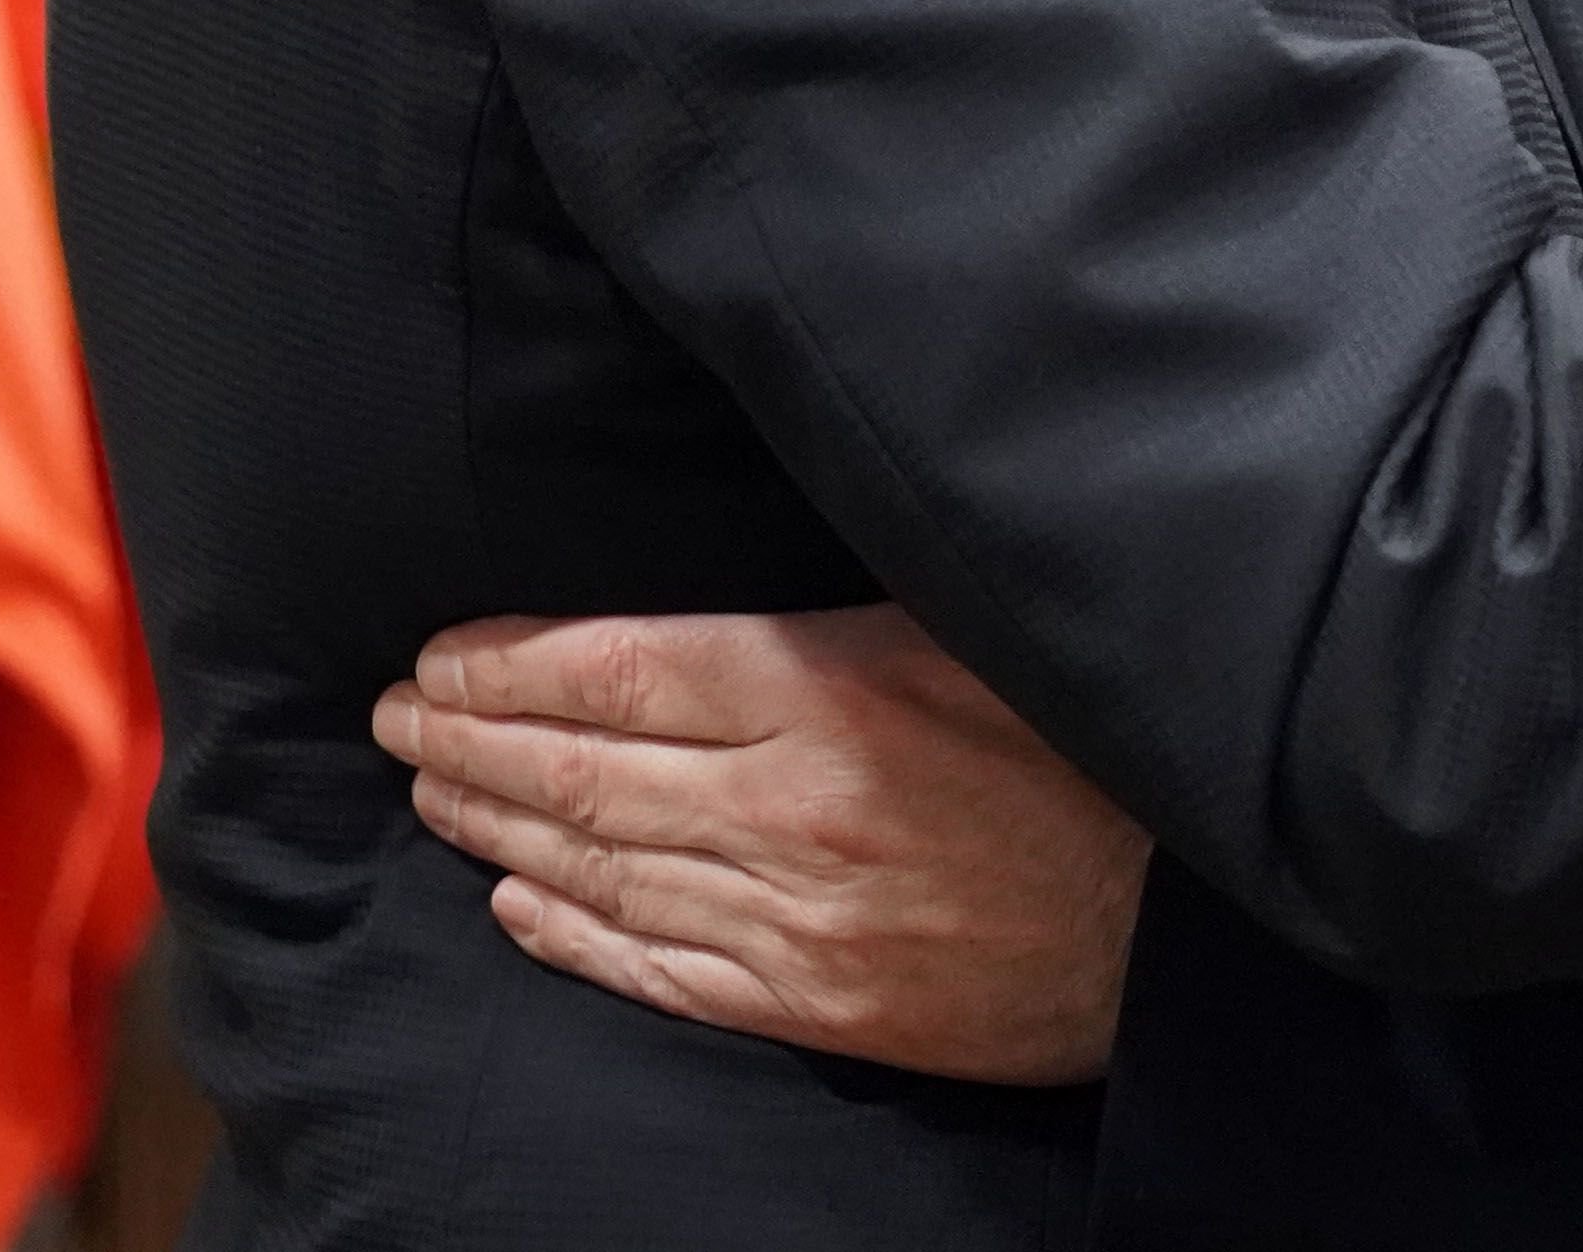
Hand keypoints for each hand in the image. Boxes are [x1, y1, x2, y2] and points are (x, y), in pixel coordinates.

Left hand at [374, 604, 1148, 1083]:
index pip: (618, 668)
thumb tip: (720, 577)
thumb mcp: (971, 622)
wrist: (1187, 918)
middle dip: (468, 740)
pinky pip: (662, 970)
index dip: (506, 664)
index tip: (438, 653)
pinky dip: (576, 937)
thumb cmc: (1090, 740)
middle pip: (584, 769)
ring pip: (603, 868)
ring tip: (433, 793)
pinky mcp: (820, 1005)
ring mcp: (799, 917)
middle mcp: (794, 805)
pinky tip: (520, 905)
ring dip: (498, 828)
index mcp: (831, 687)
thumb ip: (839, 605)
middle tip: (396, 719)